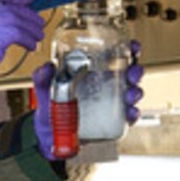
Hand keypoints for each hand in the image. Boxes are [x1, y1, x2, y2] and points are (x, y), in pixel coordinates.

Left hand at [33, 40, 144, 160]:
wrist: (48, 133)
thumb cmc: (50, 105)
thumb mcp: (45, 87)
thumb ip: (43, 77)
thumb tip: (47, 67)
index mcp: (93, 71)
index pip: (115, 56)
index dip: (128, 49)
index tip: (132, 46)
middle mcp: (105, 85)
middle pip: (128, 73)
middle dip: (136, 71)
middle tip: (132, 74)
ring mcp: (110, 103)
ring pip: (131, 93)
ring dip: (136, 92)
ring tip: (131, 95)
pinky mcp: (111, 121)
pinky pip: (127, 117)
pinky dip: (132, 114)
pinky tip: (130, 112)